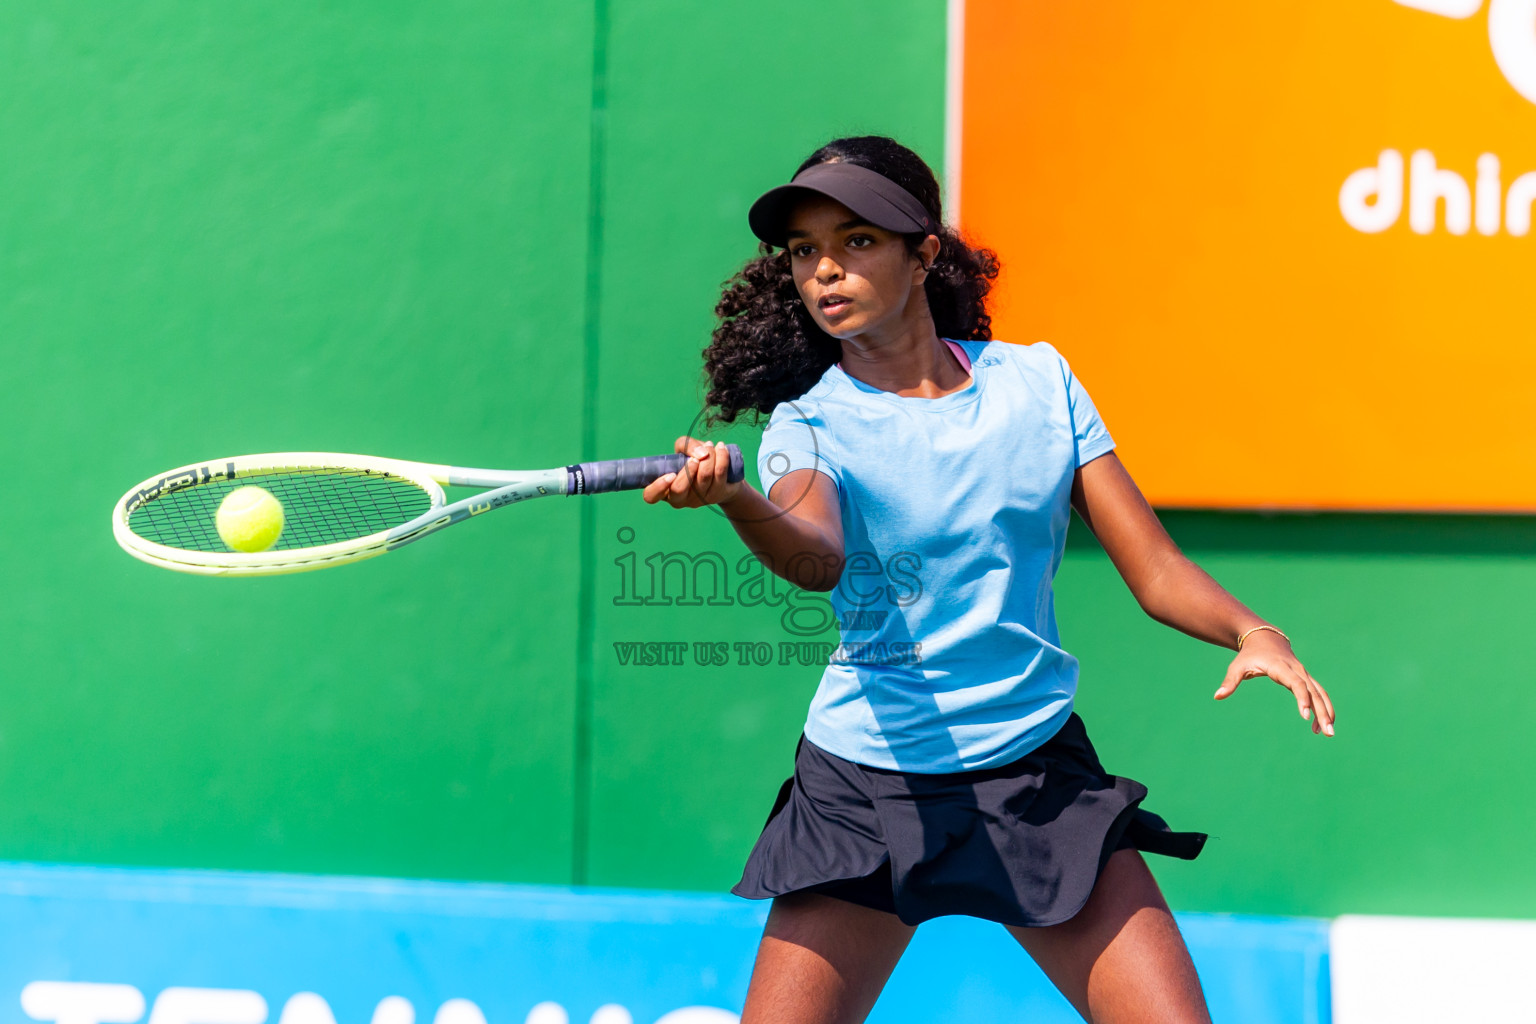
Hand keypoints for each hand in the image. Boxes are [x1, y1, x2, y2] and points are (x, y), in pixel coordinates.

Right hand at [641, 436, 743, 508]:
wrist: (723, 476)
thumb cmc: (695, 461)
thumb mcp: (684, 450)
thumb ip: (686, 446)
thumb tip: (701, 454)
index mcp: (664, 489)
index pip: (651, 496)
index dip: (658, 486)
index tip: (670, 474)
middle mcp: (679, 499)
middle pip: (679, 489)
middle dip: (688, 468)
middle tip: (695, 457)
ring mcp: (698, 500)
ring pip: (703, 477)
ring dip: (709, 456)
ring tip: (710, 446)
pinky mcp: (716, 495)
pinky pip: (720, 474)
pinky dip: (721, 457)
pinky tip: (721, 448)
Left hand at [1214, 632, 1334, 735]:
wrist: (1265, 639)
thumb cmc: (1250, 654)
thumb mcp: (1238, 666)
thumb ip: (1230, 681)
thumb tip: (1217, 696)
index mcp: (1282, 667)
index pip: (1297, 683)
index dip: (1302, 698)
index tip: (1305, 716)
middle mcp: (1297, 670)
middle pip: (1314, 691)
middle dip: (1322, 711)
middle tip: (1327, 732)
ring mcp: (1304, 674)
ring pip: (1320, 693)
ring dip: (1327, 712)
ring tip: (1328, 733)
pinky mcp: (1306, 679)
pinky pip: (1319, 694)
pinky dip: (1323, 708)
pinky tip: (1321, 725)